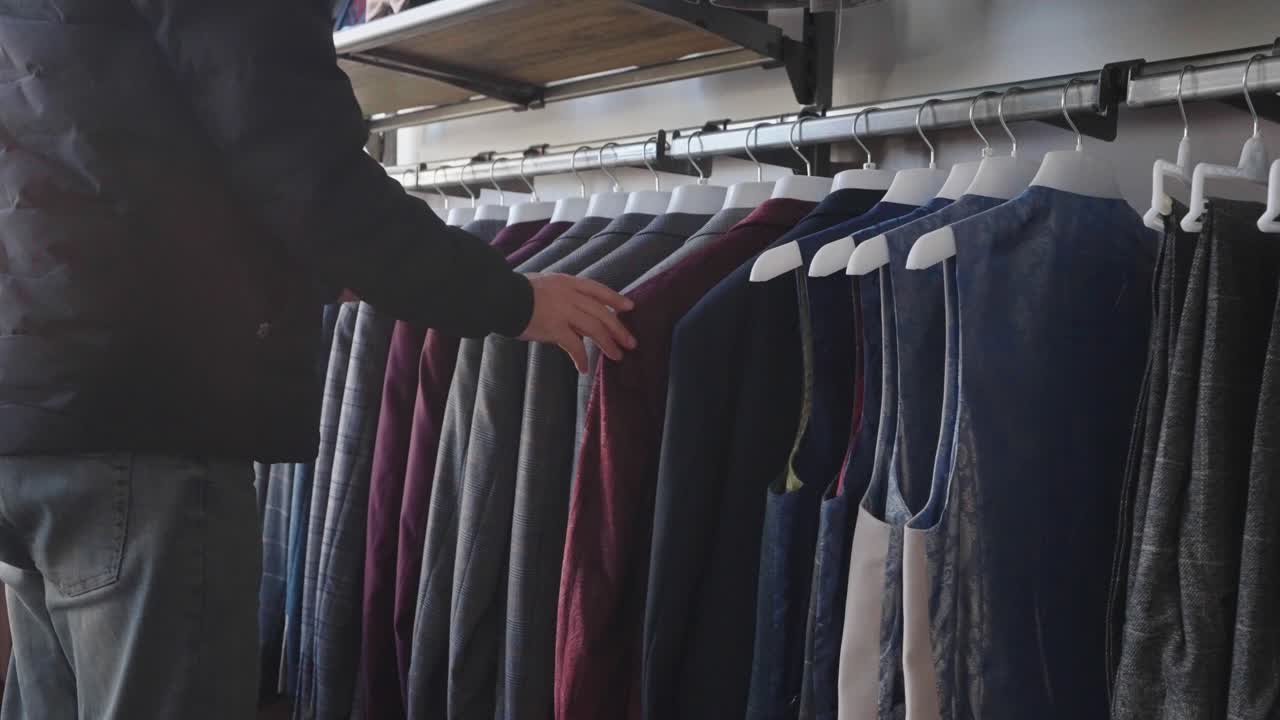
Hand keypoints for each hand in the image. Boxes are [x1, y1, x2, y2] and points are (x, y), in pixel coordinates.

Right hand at [520, 273, 636, 372]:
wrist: (501, 296)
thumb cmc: (517, 292)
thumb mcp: (544, 284)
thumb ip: (562, 294)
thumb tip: (575, 311)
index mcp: (567, 282)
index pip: (598, 289)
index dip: (615, 299)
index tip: (630, 307)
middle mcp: (569, 295)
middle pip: (602, 312)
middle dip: (618, 328)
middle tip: (630, 342)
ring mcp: (563, 311)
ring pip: (594, 328)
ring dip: (608, 344)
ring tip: (616, 356)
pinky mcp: (554, 327)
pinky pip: (574, 345)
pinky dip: (581, 358)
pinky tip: (584, 368)